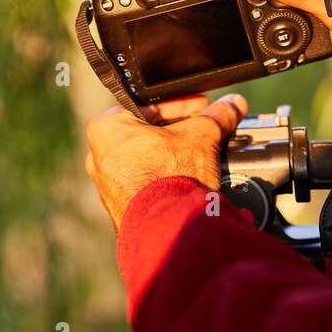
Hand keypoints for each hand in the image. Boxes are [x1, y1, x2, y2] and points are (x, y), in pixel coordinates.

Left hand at [84, 93, 248, 230]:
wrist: (168, 226)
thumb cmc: (171, 177)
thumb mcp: (201, 136)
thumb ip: (217, 116)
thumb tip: (233, 104)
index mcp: (106, 129)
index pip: (149, 105)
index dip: (181, 105)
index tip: (200, 108)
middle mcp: (98, 157)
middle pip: (145, 133)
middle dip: (176, 132)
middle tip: (199, 132)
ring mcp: (107, 186)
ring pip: (143, 160)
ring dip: (170, 156)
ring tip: (196, 157)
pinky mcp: (119, 208)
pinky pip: (142, 185)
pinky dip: (162, 179)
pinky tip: (184, 181)